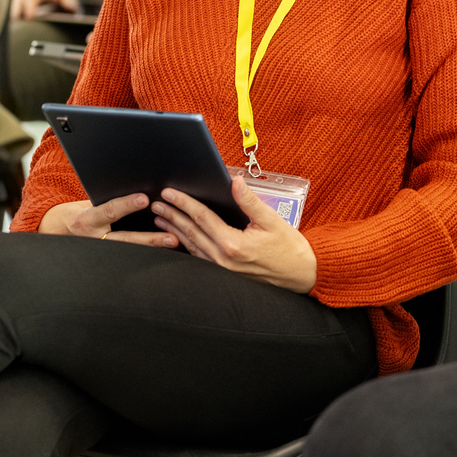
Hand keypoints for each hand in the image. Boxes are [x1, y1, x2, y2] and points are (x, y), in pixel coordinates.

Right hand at [39, 194, 182, 246]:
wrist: (64, 230)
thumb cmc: (84, 212)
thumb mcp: (90, 203)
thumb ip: (110, 200)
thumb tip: (140, 192)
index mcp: (88, 220)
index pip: (109, 211)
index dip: (126, 205)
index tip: (144, 199)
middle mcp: (95, 239)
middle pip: (126, 240)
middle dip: (150, 239)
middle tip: (172, 237)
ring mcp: (102, 253)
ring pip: (132, 252)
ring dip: (155, 248)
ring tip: (174, 245)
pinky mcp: (110, 260)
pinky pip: (132, 258)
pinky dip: (150, 255)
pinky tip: (168, 253)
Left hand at [150, 178, 317, 291]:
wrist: (301, 275)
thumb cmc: (289, 248)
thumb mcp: (271, 220)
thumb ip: (250, 201)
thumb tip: (235, 181)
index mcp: (233, 244)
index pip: (202, 218)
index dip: (183, 203)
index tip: (169, 192)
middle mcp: (223, 259)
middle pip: (191, 232)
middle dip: (172, 215)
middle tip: (155, 203)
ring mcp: (222, 270)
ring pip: (192, 246)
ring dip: (174, 230)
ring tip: (159, 217)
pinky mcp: (225, 274)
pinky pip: (199, 257)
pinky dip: (186, 245)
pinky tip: (178, 238)